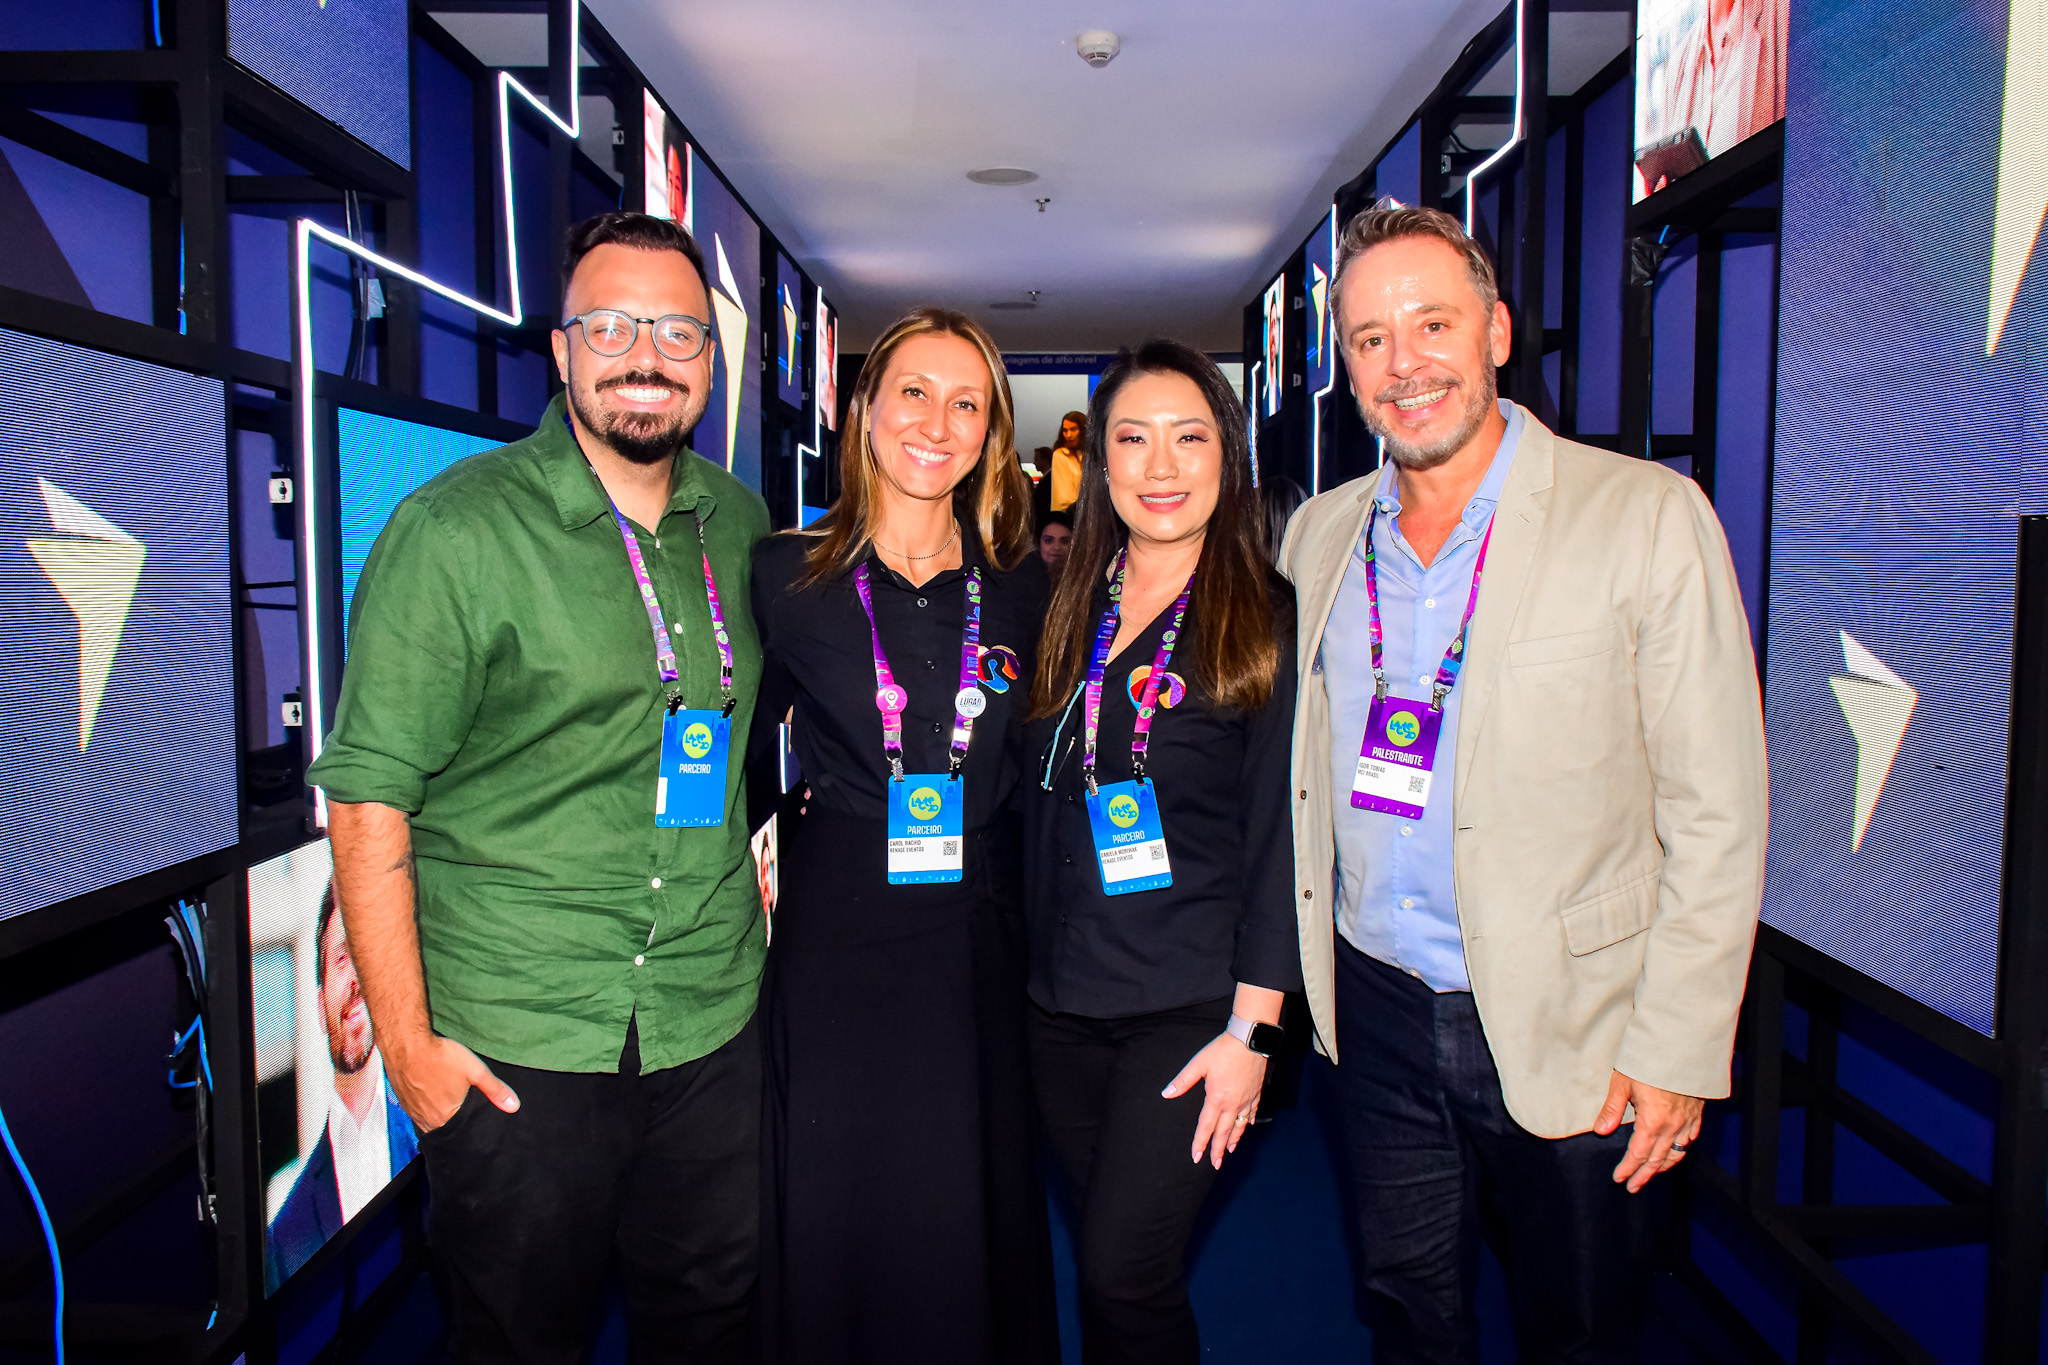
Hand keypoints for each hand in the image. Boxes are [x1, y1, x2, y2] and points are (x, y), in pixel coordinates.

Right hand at [385, 1034, 519, 1131]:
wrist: (406, 1044)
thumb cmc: (440, 1057)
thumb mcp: (475, 1071)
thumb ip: (494, 1090)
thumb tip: (513, 1106)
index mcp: (444, 1118)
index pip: (460, 1132)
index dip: (469, 1126)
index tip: (474, 1119)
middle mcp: (425, 1120)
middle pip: (443, 1127)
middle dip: (454, 1121)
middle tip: (461, 1108)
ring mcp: (411, 1111)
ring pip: (428, 1120)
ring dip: (438, 1114)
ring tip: (447, 1101)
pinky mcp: (402, 1100)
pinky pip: (416, 1111)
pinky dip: (425, 1106)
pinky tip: (430, 1094)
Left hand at [1163, 1035, 1269, 1169]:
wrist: (1249, 1040)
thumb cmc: (1222, 1050)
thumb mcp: (1199, 1064)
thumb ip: (1182, 1081)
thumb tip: (1166, 1093)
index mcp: (1216, 1098)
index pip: (1205, 1127)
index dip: (1200, 1143)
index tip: (1197, 1157)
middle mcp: (1232, 1103)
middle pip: (1223, 1132)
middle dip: (1218, 1150)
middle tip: (1215, 1164)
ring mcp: (1246, 1100)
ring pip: (1238, 1126)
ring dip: (1233, 1139)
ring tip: (1229, 1151)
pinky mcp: (1255, 1093)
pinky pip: (1251, 1112)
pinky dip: (1247, 1122)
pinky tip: (1246, 1126)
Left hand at [1594, 1069, 1703, 1192]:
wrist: (1682, 1048)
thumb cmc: (1648, 1062)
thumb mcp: (1622, 1082)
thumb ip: (1612, 1109)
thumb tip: (1600, 1131)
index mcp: (1652, 1122)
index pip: (1638, 1154)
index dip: (1628, 1168)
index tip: (1619, 1179)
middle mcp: (1672, 1126)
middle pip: (1657, 1159)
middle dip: (1643, 1175)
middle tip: (1633, 1187)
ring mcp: (1687, 1121)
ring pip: (1675, 1153)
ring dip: (1662, 1167)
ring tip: (1652, 1175)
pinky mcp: (1696, 1114)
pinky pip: (1689, 1139)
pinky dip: (1680, 1151)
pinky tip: (1675, 1153)